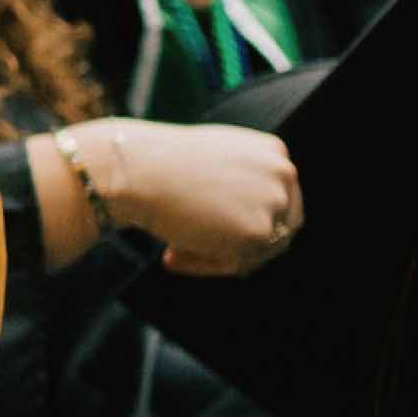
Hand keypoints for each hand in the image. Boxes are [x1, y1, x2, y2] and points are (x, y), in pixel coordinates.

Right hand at [102, 121, 300, 276]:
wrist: (134, 169)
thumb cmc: (155, 163)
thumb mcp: (210, 159)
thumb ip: (238, 181)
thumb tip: (241, 219)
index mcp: (272, 151)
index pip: (277, 199)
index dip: (246, 222)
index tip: (210, 232)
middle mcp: (282, 173)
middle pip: (279, 228)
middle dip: (238, 246)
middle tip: (192, 251)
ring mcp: (274, 202)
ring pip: (259, 250)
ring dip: (218, 258)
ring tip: (172, 253)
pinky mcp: (259, 232)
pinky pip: (238, 264)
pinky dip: (206, 265)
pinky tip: (170, 254)